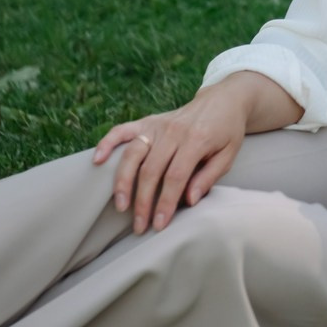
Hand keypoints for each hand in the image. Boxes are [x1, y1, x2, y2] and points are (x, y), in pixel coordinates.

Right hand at [93, 77, 263, 234]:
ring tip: (120, 206)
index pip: (176, 176)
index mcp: (196, 139)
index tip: (159, 224)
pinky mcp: (148, 121)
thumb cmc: (227, 131)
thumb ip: (209, 176)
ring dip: (123, 181)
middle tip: (140, 227)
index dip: (166, 203)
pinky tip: (97, 160)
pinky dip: (107, 143)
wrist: (224, 99)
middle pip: (151, 170)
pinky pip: (123, 130)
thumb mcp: (228, 155)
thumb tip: (189, 200)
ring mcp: (158, 125)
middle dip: (144, 202)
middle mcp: (173, 131)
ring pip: (133, 154)